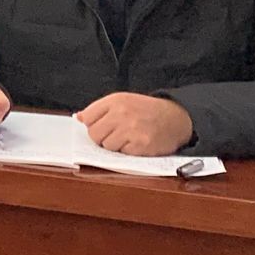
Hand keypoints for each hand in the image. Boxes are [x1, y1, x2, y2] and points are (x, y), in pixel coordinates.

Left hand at [77, 93, 192, 156]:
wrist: (175, 117)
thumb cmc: (146, 110)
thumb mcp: (123, 101)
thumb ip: (100, 109)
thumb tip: (79, 117)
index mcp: (115, 100)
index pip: (87, 118)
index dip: (93, 125)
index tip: (101, 126)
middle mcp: (122, 113)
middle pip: (94, 134)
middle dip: (102, 138)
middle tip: (115, 134)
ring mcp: (131, 129)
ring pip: (107, 146)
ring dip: (115, 146)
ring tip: (128, 138)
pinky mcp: (141, 144)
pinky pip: (122, 154)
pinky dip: (128, 151)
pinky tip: (137, 143)